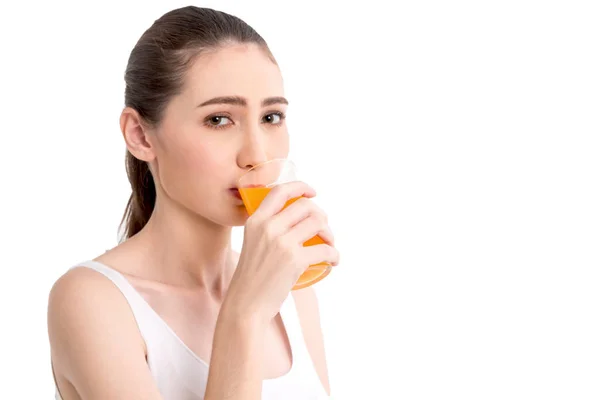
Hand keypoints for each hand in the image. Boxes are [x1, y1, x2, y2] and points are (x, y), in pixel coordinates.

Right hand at [223, 181, 338, 324]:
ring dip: (330, 234)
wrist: (246, 305)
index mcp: (255, 221)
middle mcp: (268, 227)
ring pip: (318, 223)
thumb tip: (295, 220)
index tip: (312, 193)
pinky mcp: (294, 260)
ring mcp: (281, 243)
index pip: (279, 191)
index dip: (300, 187)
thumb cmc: (251, 278)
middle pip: (306, 206)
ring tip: (329, 245)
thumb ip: (266, 230)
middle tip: (323, 230)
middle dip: (321, 216)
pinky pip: (325, 249)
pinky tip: (333, 261)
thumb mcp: (252, 244)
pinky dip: (334, 254)